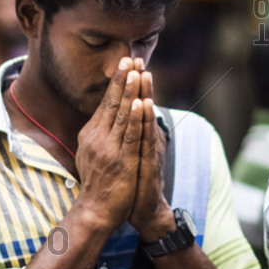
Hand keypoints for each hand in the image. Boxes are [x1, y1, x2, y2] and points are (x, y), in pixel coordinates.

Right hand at [74, 57, 145, 231]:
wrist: (95, 211)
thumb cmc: (97, 183)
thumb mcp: (90, 153)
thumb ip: (97, 135)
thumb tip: (103, 117)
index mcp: (90, 134)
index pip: (104, 103)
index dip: (116, 82)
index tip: (124, 64)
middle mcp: (97, 138)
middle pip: (112, 103)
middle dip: (122, 80)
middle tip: (130, 58)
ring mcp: (109, 149)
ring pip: (122, 115)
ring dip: (130, 92)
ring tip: (136, 72)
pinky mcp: (122, 161)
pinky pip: (130, 136)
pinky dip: (136, 119)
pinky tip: (141, 103)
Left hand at [127, 68, 173, 240]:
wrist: (143, 209)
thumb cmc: (134, 181)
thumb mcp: (127, 154)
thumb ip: (126, 135)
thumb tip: (119, 120)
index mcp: (140, 135)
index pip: (135, 104)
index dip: (132, 84)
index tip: (128, 62)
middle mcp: (147, 138)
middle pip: (142, 105)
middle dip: (138, 81)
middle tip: (136, 59)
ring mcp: (149, 149)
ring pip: (145, 117)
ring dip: (144, 94)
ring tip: (143, 74)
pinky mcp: (149, 160)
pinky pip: (145, 136)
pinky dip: (144, 119)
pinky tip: (143, 104)